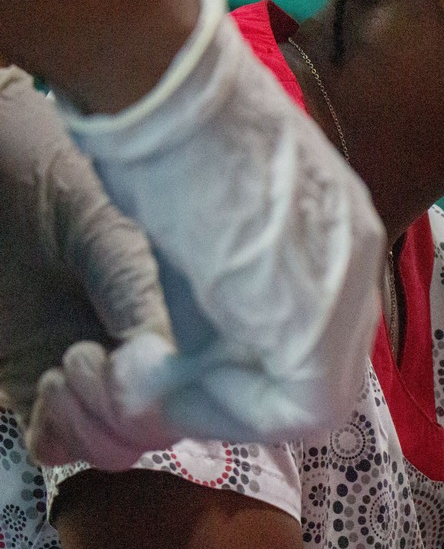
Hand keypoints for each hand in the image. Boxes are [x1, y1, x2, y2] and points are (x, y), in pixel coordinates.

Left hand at [0, 65, 178, 465]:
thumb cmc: (51, 168)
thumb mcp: (113, 229)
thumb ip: (142, 296)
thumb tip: (167, 375)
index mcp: (198, 299)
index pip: (232, 383)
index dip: (206, 403)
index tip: (157, 374)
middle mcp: (161, 340)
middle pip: (178, 424)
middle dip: (138, 414)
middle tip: (96, 361)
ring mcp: (105, 364)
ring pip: (125, 444)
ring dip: (96, 426)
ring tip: (66, 367)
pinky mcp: (43, 377)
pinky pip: (63, 443)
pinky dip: (59, 433)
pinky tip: (48, 385)